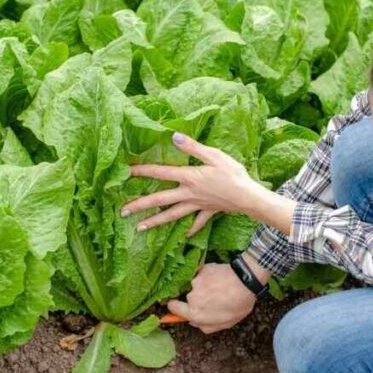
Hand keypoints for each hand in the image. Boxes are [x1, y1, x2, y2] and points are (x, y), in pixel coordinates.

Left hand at [122, 133, 264, 234]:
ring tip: (140, 228)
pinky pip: (198, 222)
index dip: (143, 171)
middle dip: (140, 206)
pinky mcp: (208, 211)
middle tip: (123, 212)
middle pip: (160, 200)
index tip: (126, 172)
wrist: (249, 197)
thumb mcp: (214, 155)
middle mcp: (188, 193)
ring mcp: (197, 205)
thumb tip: (174, 137)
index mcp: (189, 177)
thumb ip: (193, 147)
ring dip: (156, 222)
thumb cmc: (233, 174)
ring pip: (172, 215)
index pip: (160, 173)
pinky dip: (192, 227)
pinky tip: (186, 234)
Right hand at [168, 261, 265, 333]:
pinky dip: (209, 276)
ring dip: (204, 286)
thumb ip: (205, 326)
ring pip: (196, 284)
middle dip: (196, 297)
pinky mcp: (202, 269)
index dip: (176, 307)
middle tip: (212, 297)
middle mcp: (191, 297)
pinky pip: (202, 274)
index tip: (180, 305)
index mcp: (195, 313)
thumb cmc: (238, 304)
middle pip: (187, 296)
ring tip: (220, 287)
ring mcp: (196, 281)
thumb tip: (192, 322)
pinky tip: (220, 278)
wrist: (246, 281)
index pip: (173, 308)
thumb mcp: (225, 324)